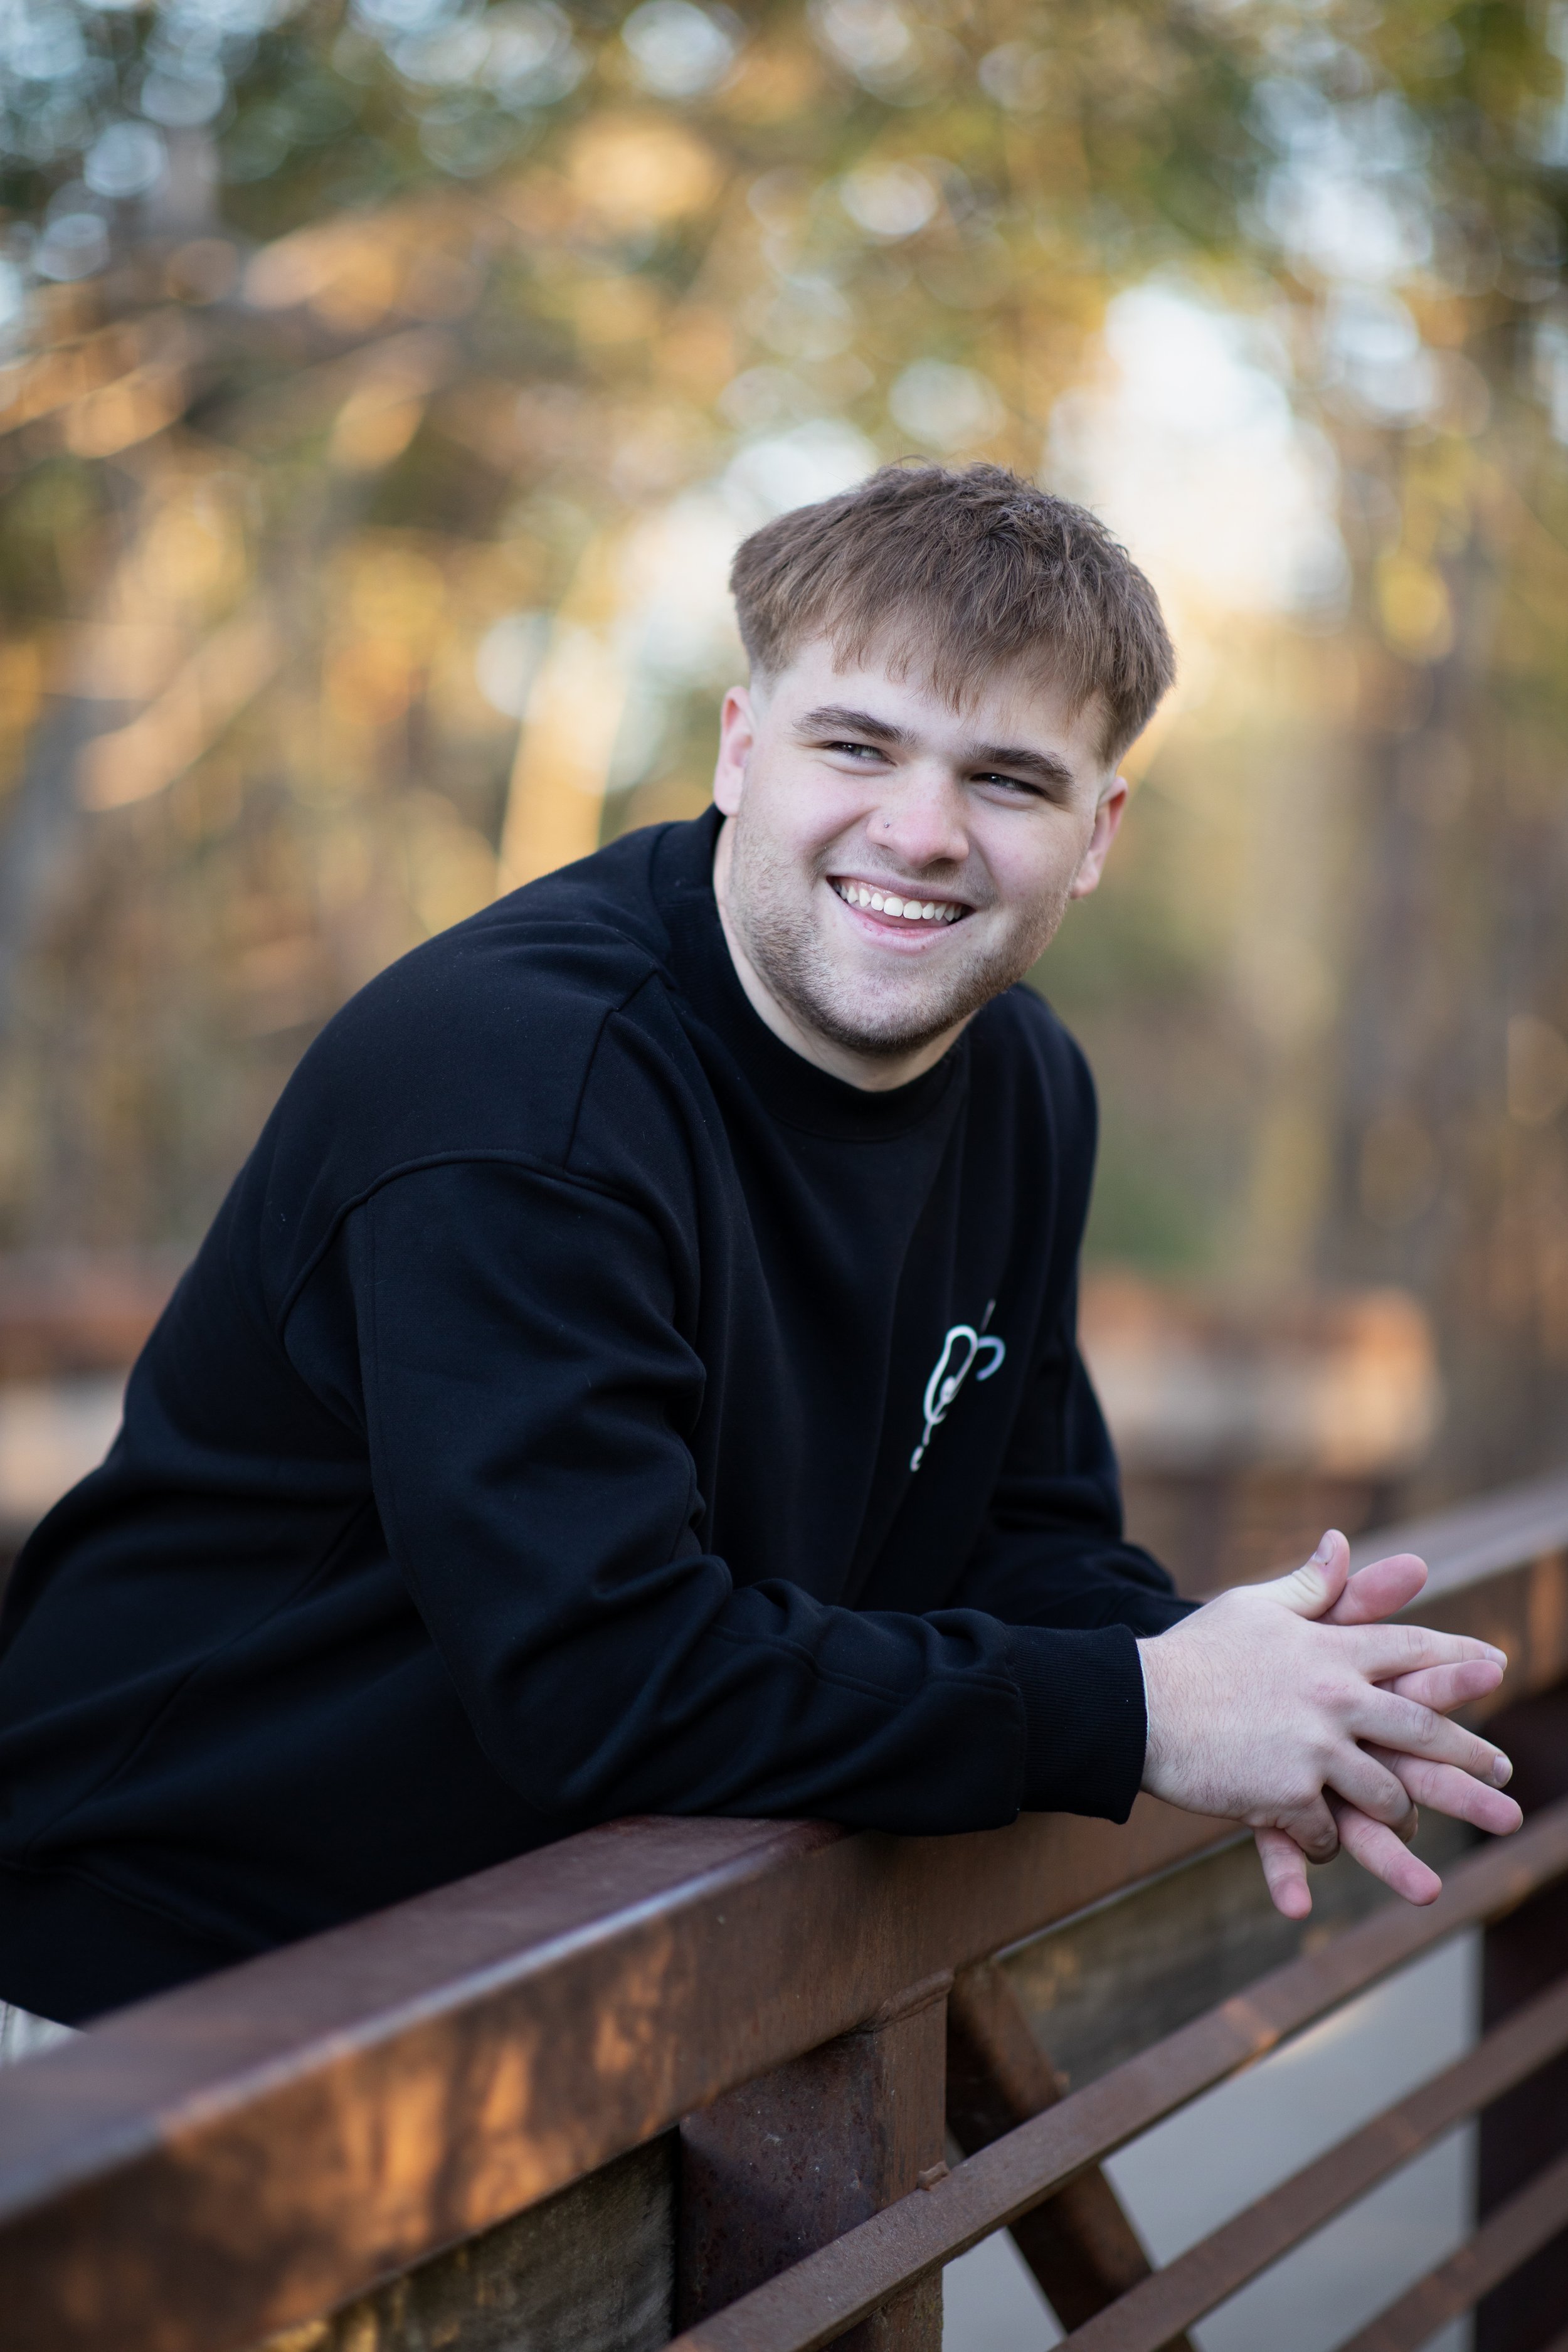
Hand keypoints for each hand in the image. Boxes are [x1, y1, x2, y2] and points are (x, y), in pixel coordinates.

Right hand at [1137, 1531, 1520, 1918]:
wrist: (1137, 1703)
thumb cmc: (1195, 1651)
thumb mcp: (1254, 1607)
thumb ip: (1310, 1586)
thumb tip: (1342, 1543)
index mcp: (1330, 1650)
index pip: (1410, 1650)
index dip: (1456, 1660)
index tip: (1494, 1669)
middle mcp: (1334, 1699)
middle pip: (1421, 1730)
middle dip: (1468, 1756)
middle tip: (1504, 1776)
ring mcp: (1314, 1752)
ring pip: (1384, 1796)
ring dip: (1394, 1815)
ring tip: (1403, 1831)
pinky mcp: (1286, 1798)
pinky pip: (1327, 1834)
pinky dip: (1326, 1845)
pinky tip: (1320, 1852)